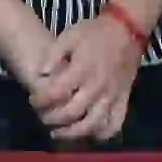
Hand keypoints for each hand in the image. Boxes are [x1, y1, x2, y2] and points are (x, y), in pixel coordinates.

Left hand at [30, 13, 141, 142]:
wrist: (128, 27)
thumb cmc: (95, 32)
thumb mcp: (69, 35)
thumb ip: (52, 55)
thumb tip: (40, 75)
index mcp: (82, 69)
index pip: (56, 93)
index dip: (40, 100)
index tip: (33, 99)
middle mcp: (97, 85)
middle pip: (72, 113)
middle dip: (52, 119)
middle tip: (43, 116)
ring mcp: (113, 94)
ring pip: (93, 124)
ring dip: (73, 133)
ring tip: (60, 132)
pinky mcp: (124, 98)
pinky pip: (115, 123)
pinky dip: (102, 133)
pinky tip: (89, 132)